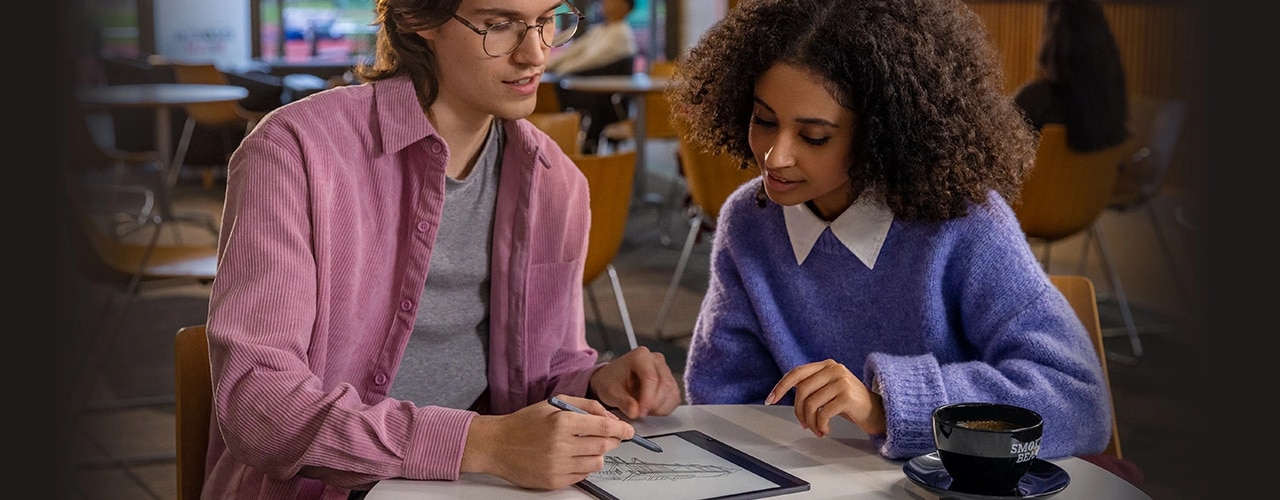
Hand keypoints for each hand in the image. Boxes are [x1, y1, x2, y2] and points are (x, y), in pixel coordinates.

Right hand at [461, 395, 634, 489]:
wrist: (497, 445)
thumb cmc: (525, 423)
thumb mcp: (554, 403)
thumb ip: (585, 406)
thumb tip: (609, 416)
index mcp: (561, 422)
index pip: (604, 426)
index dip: (621, 429)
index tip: (629, 430)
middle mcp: (561, 445)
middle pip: (604, 446)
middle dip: (611, 440)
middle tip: (607, 435)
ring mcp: (557, 466)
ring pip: (597, 462)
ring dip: (597, 454)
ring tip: (584, 446)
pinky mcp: (554, 481)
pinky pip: (583, 475)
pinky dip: (583, 466)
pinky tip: (571, 456)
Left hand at [588, 346, 681, 418]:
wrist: (611, 380)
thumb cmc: (610, 381)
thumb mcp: (610, 392)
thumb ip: (623, 402)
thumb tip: (635, 412)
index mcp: (640, 356)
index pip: (651, 378)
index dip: (648, 398)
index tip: (641, 412)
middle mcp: (656, 360)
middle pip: (665, 385)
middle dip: (654, 405)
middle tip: (640, 414)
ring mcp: (665, 370)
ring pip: (672, 392)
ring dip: (660, 408)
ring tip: (644, 411)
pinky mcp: (670, 381)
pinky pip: (675, 398)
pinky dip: (665, 408)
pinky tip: (651, 410)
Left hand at [766, 359, 885, 437]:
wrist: (878, 411)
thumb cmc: (850, 402)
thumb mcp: (829, 389)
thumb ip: (811, 386)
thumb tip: (784, 393)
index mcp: (827, 365)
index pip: (797, 373)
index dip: (781, 386)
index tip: (770, 399)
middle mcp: (834, 369)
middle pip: (802, 391)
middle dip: (798, 412)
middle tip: (804, 424)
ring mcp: (841, 381)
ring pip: (811, 404)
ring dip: (810, 422)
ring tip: (816, 429)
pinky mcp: (847, 396)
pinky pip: (823, 414)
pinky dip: (821, 426)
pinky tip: (826, 429)